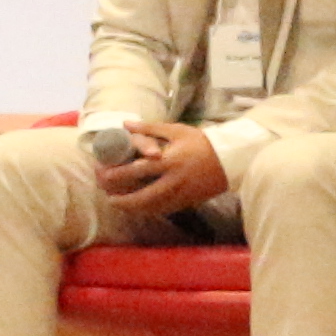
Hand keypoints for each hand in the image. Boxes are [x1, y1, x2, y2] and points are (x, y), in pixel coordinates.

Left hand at [100, 117, 229, 216]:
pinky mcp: (188, 201)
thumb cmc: (202, 142)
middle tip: (108, 198)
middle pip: (143, 197)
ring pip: (153, 207)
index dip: (118, 174)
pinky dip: (150, 211)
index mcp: (168, 161)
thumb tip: (125, 124)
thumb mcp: (176, 130)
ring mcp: (181, 194)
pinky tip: (140, 209)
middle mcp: (173, 181)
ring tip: (120, 206)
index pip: (137, 170)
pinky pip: (165, 210)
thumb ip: (149, 128)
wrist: (231, 159)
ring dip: (134, 209)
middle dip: (123, 200)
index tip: (104, 175)